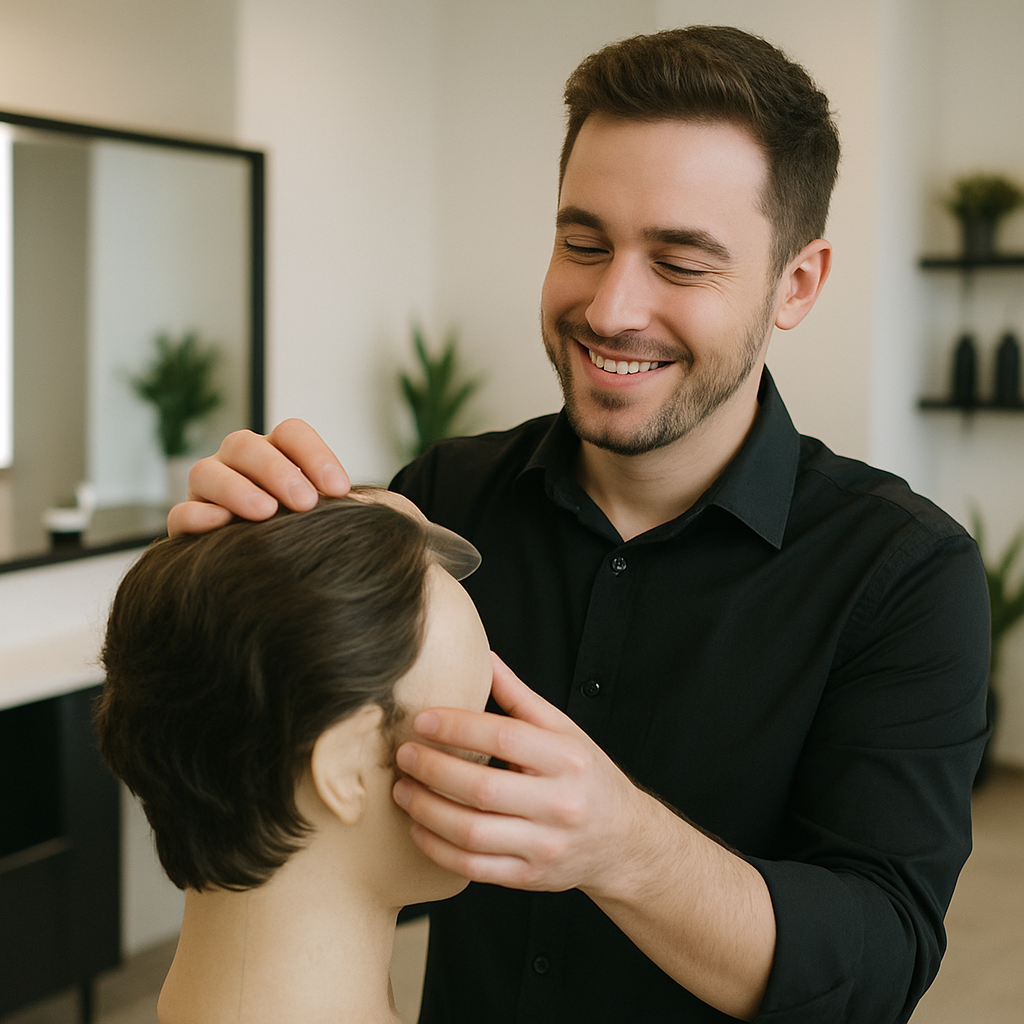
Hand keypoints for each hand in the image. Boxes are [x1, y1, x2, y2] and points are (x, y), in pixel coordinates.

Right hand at [166, 419, 350, 536]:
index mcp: (276, 453)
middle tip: (305, 502)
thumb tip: (367, 510)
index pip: (291, 432)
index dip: (314, 454)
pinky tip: (221, 525)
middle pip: (247, 445)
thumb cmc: (304, 537)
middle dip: (278, 471)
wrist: (262, 577)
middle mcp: (238, 463)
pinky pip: (181, 513)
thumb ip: (338, 507)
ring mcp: (207, 489)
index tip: (339, 490)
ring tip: (266, 513)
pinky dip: (198, 516)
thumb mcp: (323, 517)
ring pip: (207, 472)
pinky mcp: (186, 524)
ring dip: (237, 489)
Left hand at [393, 654, 774, 1018]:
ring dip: (426, 810)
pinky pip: (473, 866)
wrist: (622, 841)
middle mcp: (560, 804)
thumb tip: (484, 657)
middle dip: (433, 769)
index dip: (457, 727)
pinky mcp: (530, 878)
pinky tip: (419, 827)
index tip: (423, 720)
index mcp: (568, 759)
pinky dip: (438, 848)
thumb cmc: (587, 777)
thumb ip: (520, 698)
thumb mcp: (564, 730)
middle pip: (482, 788)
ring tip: (403, 790)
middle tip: (404, 755)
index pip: (505, 737)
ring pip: (472, 832)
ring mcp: (545, 845)